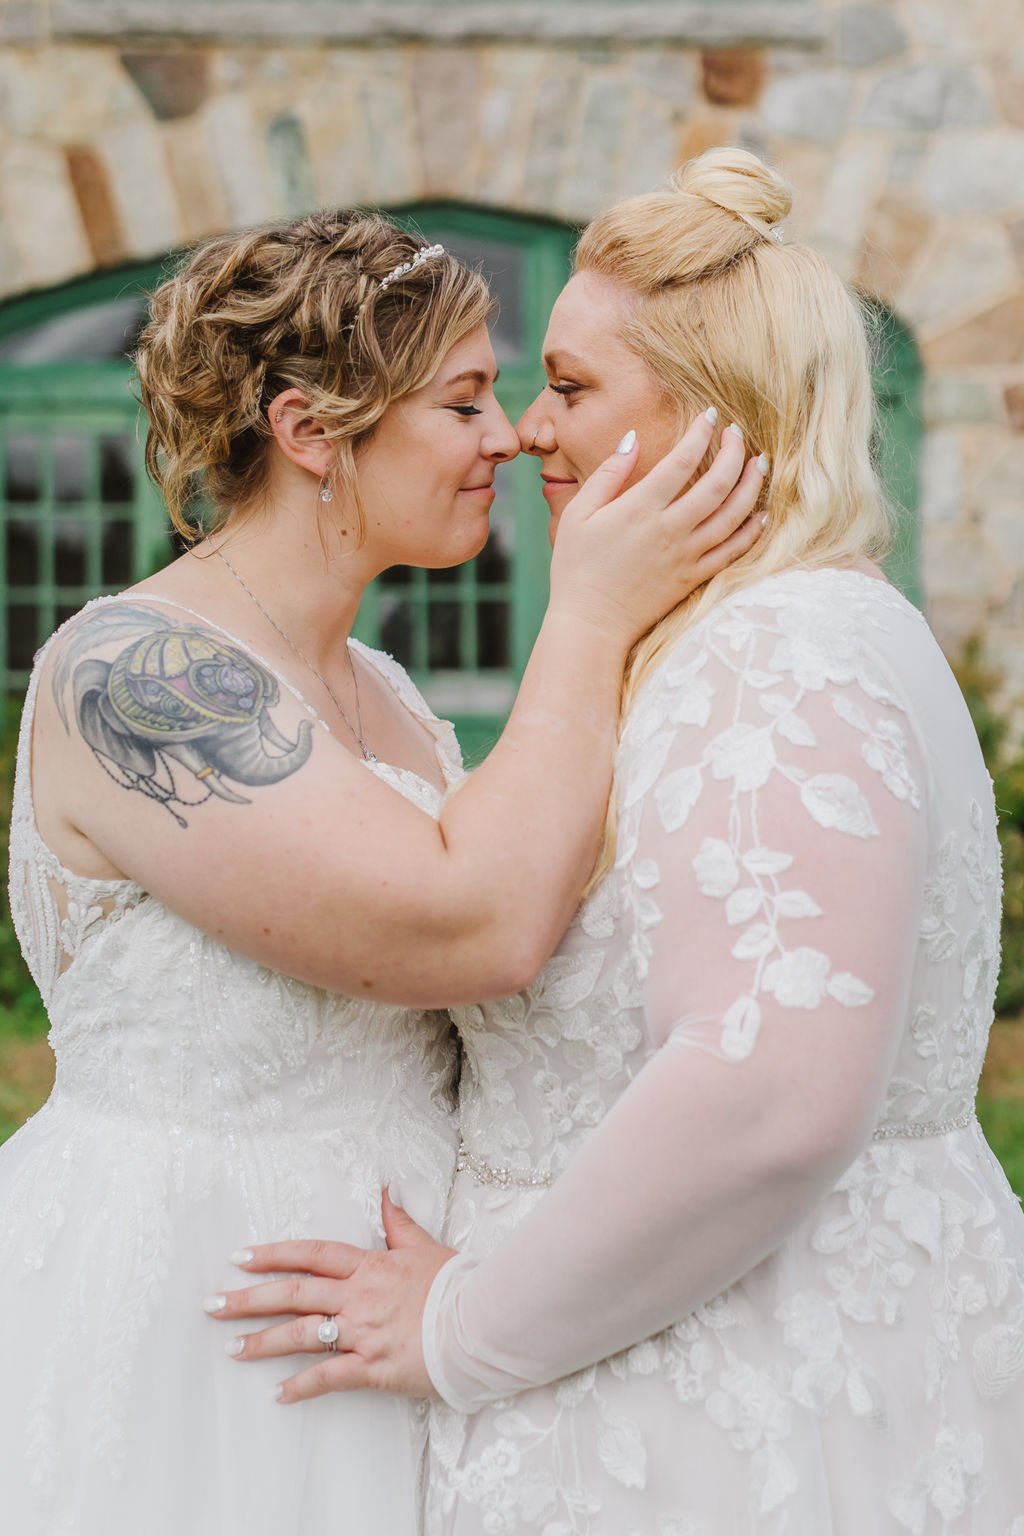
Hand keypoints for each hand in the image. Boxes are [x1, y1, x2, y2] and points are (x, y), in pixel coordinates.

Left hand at [203, 1192, 454, 1403]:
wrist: (484, 1320)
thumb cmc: (457, 1284)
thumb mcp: (425, 1246)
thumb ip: (398, 1223)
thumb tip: (385, 1192)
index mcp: (369, 1266)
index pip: (311, 1255)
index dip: (273, 1255)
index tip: (240, 1258)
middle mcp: (359, 1296)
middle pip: (294, 1293)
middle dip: (249, 1299)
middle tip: (212, 1305)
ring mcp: (364, 1333)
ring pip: (302, 1335)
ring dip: (263, 1342)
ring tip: (232, 1348)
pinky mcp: (375, 1368)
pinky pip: (330, 1377)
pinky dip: (302, 1386)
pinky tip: (278, 1394)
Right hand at [549, 413, 766, 649]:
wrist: (590, 624)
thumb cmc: (576, 569)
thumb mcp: (579, 515)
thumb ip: (608, 474)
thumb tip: (632, 439)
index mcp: (639, 509)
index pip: (682, 461)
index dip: (701, 433)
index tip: (711, 416)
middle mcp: (669, 530)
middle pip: (718, 483)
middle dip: (735, 452)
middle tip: (738, 434)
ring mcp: (686, 555)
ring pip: (734, 515)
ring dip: (752, 485)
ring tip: (761, 464)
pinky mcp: (694, 578)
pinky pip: (733, 551)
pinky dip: (752, 531)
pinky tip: (761, 514)